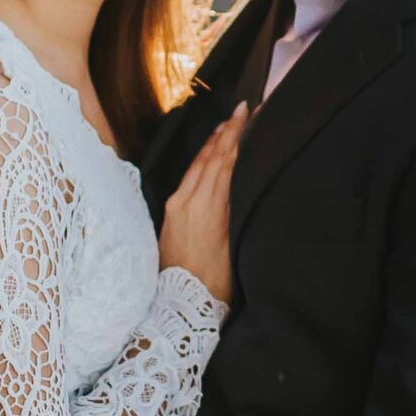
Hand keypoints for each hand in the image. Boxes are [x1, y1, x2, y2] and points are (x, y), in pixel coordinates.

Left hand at [158, 104, 246, 304]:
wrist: (182, 304)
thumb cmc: (215, 282)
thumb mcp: (233, 244)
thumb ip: (233, 209)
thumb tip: (240, 180)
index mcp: (208, 207)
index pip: (224, 160)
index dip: (235, 134)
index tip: (245, 112)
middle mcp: (188, 201)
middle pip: (210, 157)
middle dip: (225, 132)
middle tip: (240, 110)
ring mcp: (176, 206)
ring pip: (197, 165)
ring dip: (212, 143)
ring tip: (226, 126)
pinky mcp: (170, 213)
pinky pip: (188, 178)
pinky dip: (201, 162)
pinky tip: (208, 156)